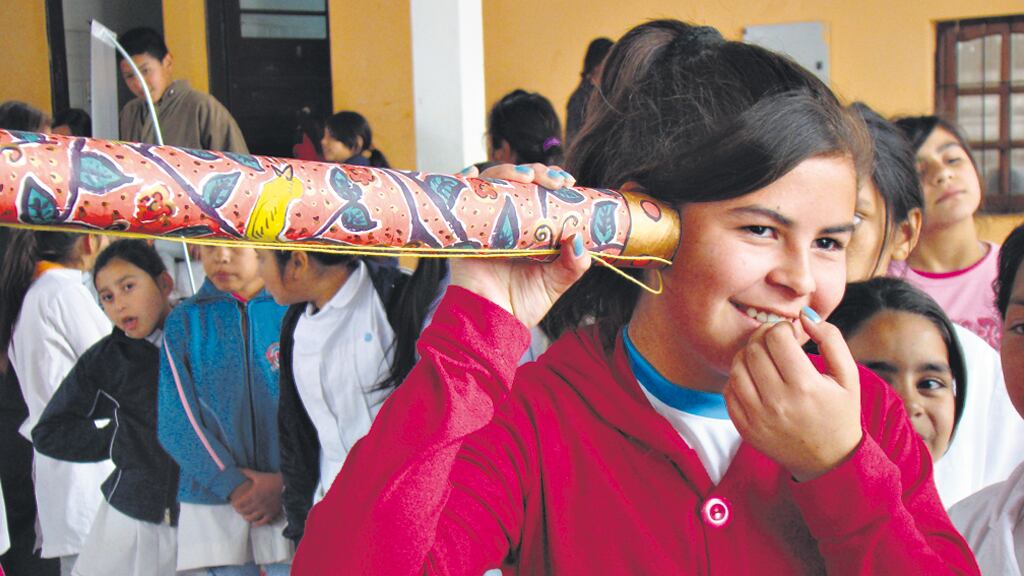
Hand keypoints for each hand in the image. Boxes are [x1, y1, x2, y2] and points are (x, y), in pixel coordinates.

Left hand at [230, 469, 282, 525]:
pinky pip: (262, 522)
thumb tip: (237, 468)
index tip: (233, 503)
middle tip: (238, 509)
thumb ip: (247, 473)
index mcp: (253, 494)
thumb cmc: (271, 479)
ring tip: (245, 515)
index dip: (234, 505)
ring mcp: (265, 509)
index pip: (239, 503)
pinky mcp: (271, 513)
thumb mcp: (258, 475)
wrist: (286, 484)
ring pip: (251, 518)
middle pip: (244, 511)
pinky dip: (256, 524)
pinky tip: (254, 523)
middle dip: (239, 510)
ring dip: (246, 517)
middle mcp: (258, 503)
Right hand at [450, 163, 588, 327]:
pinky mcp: (463, 231)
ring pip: (492, 184)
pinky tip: (471, 175)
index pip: (540, 193)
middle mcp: (507, 221)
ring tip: (526, 177)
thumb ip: (574, 264)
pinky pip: (458, 200)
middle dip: (537, 172)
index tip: (567, 182)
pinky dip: (461, 182)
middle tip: (553, 180)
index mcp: (530, 229)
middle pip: (518, 182)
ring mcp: (485, 223)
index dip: (552, 180)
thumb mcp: (556, 283)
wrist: (492, 324)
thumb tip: (579, 238)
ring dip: (508, 172)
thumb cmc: (522, 305)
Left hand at [723, 312, 862, 481]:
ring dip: (748, 355)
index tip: (790, 334)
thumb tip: (804, 316)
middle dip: (763, 337)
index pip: (776, 338)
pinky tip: (756, 380)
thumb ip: (831, 339)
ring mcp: (758, 417)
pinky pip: (728, 391)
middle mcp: (778, 402)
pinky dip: (739, 379)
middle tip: (775, 342)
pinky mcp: (745, 428)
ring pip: (736, 368)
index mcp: (805, 386)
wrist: (829, 461)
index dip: (781, 327)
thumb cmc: (840, 412)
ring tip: (764, 358)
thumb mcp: (848, 376)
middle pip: (753, 349)